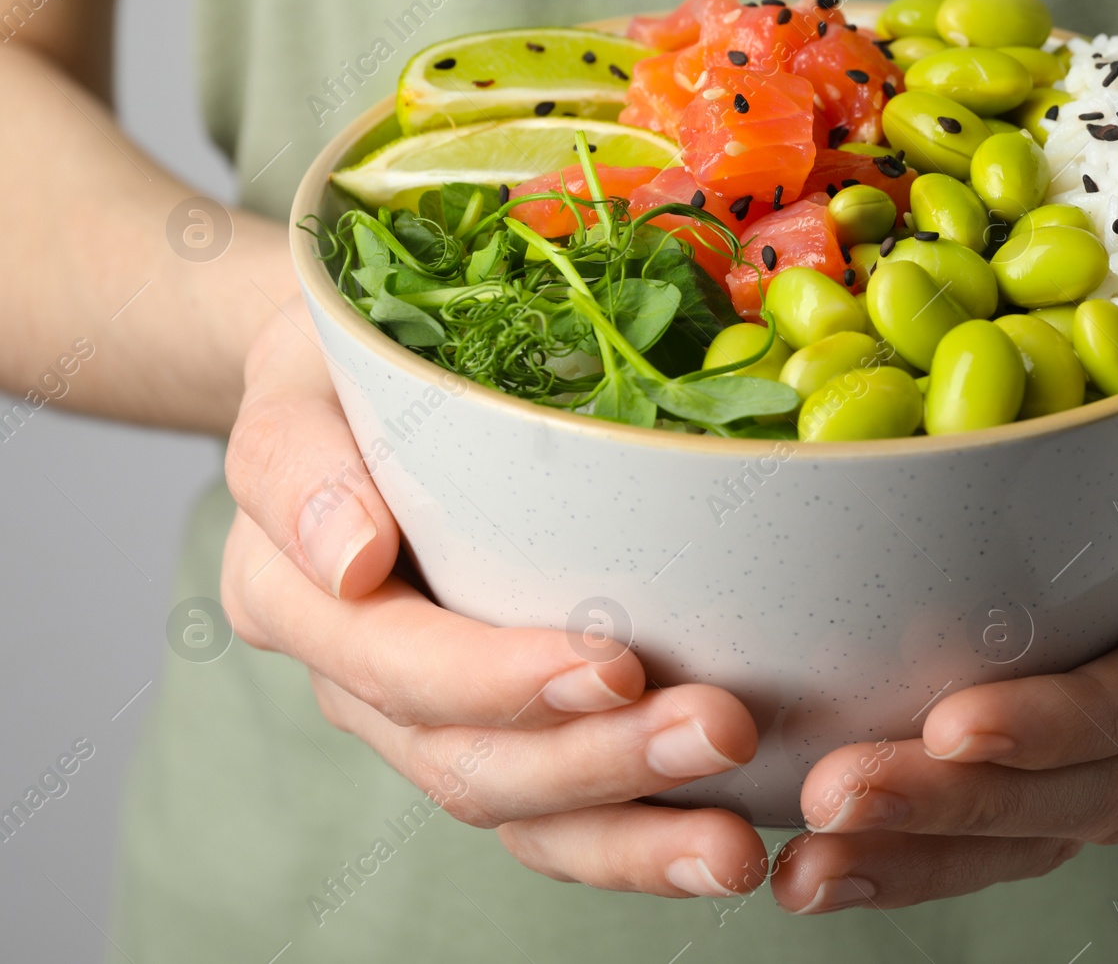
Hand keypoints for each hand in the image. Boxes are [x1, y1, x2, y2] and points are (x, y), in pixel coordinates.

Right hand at [220, 296, 768, 898]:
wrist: (360, 386)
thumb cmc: (344, 364)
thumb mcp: (302, 372)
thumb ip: (300, 462)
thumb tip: (351, 559)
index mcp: (294, 594)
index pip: (393, 661)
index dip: (497, 679)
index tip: (614, 662)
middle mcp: (355, 678)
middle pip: (465, 760)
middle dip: (596, 759)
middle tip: (719, 727)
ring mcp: (426, 719)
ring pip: (517, 812)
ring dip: (630, 829)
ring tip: (732, 841)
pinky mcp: (498, 735)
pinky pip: (555, 819)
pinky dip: (635, 843)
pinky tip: (721, 844)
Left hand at [770, 268, 1117, 913]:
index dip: (1067, 720)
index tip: (952, 726)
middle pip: (1097, 787)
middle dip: (964, 808)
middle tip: (836, 804)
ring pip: (1047, 820)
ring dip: (927, 851)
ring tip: (806, 872)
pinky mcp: (1084, 719)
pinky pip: (1015, 804)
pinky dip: (926, 839)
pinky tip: (827, 851)